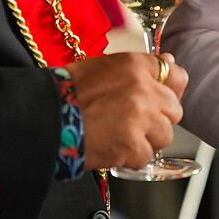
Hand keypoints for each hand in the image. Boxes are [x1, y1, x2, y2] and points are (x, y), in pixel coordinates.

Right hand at [65, 52, 187, 169]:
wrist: (42, 117)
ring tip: (120, 136)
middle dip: (158, 119)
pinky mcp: (132, 145)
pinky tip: (112, 148)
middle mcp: (142, 88)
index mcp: (135, 65)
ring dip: (146, 140)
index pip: (177, 76)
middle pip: (174, 110)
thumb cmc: (68, 92)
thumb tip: (170, 60)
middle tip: (134, 123)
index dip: (170, 91)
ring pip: (165, 135)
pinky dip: (131, 157)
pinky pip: (146, 156)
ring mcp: (140, 118)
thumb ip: (139, 67)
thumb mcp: (104, 67)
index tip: (160, 99)